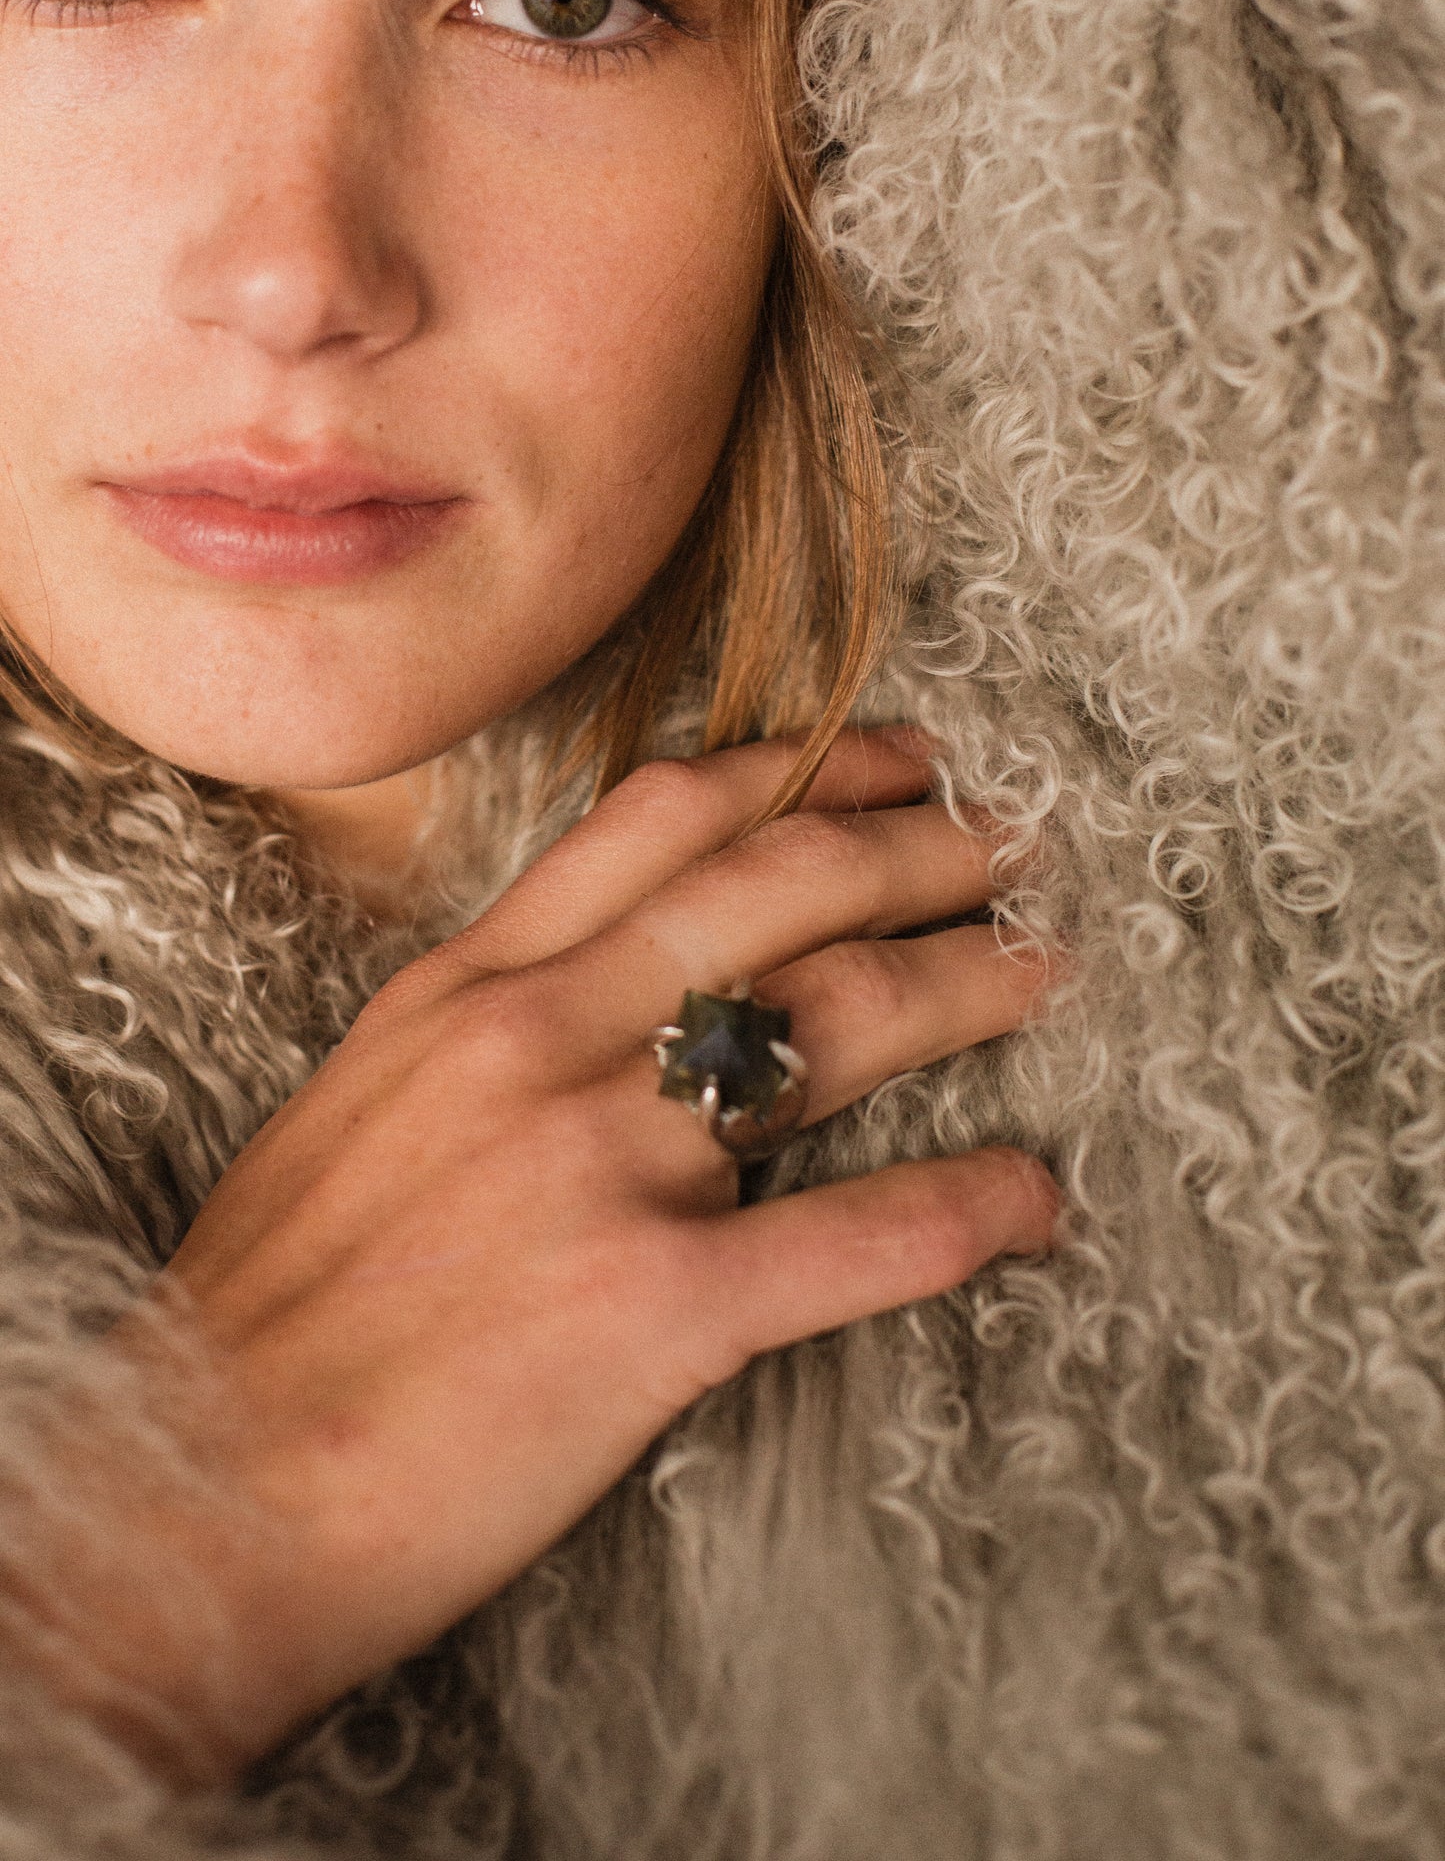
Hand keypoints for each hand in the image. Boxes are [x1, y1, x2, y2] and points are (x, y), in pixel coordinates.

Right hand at [121, 731, 1059, 1776]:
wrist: (208, 1493)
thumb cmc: (277, 1315)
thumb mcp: (362, 1104)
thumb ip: (484, 1024)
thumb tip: (595, 981)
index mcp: (469, 988)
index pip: (664, 816)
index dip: (807, 770)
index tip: (896, 761)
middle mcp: (542, 1040)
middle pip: (782, 887)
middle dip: (923, 845)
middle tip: (1017, 841)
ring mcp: (603, 1163)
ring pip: (839, 1024)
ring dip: (973, 982)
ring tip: (1051, 965)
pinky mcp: (655, 1306)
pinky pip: (854, 1237)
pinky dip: (966, 1211)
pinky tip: (1033, 1200)